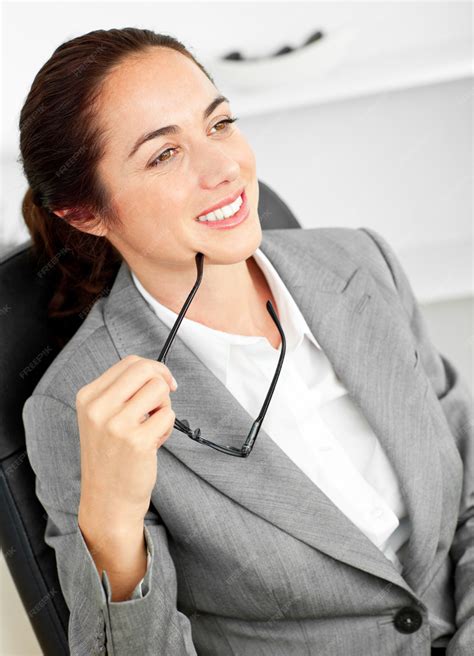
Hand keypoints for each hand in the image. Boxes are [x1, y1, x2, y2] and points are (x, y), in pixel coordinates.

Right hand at [76, 355, 176, 530]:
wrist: (107, 501)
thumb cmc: (111, 458)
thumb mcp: (101, 419)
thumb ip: (122, 392)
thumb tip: (156, 372)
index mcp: (88, 398)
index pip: (129, 362)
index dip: (153, 368)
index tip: (162, 381)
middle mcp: (98, 408)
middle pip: (145, 369)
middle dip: (162, 380)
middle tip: (163, 400)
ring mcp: (116, 425)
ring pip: (159, 389)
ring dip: (164, 406)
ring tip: (152, 426)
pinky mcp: (137, 442)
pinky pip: (168, 416)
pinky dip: (166, 428)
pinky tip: (153, 444)